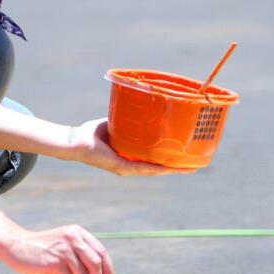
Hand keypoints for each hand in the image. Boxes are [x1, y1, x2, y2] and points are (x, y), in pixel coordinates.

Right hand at [0, 224, 115, 273]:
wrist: (16, 246)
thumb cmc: (41, 250)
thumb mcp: (63, 245)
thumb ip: (79, 256)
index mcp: (78, 233)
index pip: (102, 252)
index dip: (108, 271)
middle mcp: (73, 238)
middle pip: (97, 264)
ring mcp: (64, 250)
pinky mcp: (55, 263)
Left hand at [65, 119, 191, 175]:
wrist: (76, 141)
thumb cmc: (92, 133)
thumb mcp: (115, 124)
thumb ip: (128, 118)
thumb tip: (141, 103)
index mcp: (131, 157)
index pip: (155, 160)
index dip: (171, 160)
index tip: (187, 157)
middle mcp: (131, 166)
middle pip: (160, 168)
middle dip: (178, 167)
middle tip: (196, 165)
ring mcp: (127, 168)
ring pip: (155, 171)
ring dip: (173, 170)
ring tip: (189, 168)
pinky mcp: (121, 167)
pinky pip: (143, 168)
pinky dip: (157, 168)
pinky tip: (170, 168)